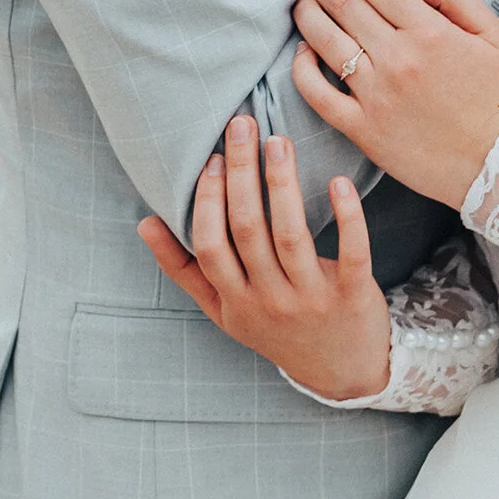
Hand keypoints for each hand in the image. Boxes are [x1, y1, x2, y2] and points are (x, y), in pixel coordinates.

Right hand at [137, 118, 390, 400]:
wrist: (341, 372)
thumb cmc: (275, 329)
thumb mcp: (224, 310)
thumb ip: (184, 268)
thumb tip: (145, 223)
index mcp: (234, 301)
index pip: (210, 245)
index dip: (207, 201)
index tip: (211, 159)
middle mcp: (269, 301)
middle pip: (247, 230)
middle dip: (241, 174)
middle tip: (242, 125)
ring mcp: (311, 300)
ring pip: (291, 234)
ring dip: (282, 183)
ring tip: (278, 142)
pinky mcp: (354, 295)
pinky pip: (352, 252)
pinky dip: (347, 216)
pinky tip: (337, 182)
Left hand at [292, 0, 498, 209]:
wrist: (494, 162)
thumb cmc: (494, 95)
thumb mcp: (491, 33)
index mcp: (429, 32)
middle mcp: (397, 59)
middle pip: (344, 5)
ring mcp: (376, 95)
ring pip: (324, 40)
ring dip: (307, 14)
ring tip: (304, 4)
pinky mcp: (362, 129)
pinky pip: (317, 93)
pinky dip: (302, 68)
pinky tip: (304, 52)